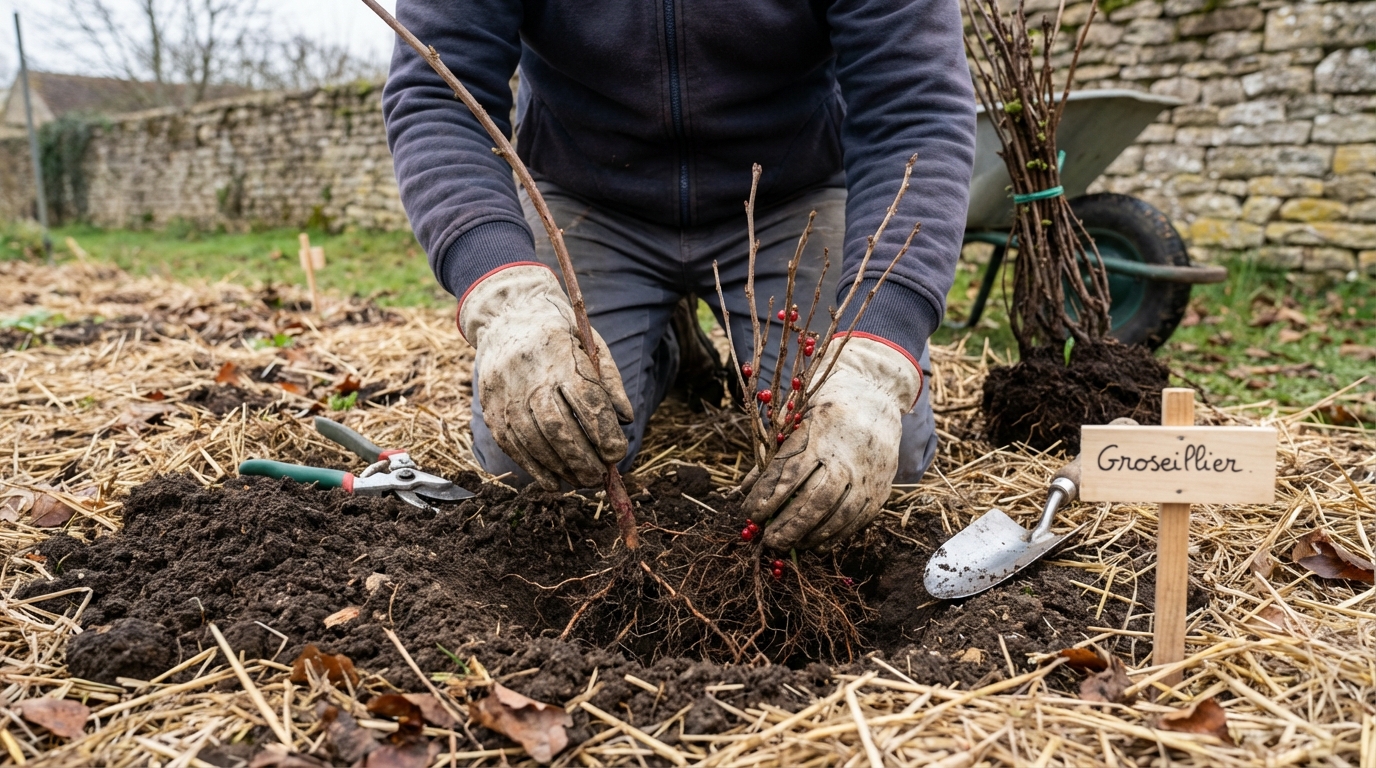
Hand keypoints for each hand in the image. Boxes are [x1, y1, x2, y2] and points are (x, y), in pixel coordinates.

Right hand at [461, 265, 632, 488]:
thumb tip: (626, 419)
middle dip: (582, 458)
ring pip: (533, 441)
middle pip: (557, 428)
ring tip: (581, 481)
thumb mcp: (590, 342)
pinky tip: (553, 482)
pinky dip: (534, 468)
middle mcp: (529, 376)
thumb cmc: (558, 331)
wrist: (507, 315)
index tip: (617, 452)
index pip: (585, 402)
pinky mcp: (491, 407)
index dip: (602, 432)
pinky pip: (512, 445)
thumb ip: (609, 380)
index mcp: (559, 355)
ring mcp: (505, 393)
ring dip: (560, 467)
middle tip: (599, 476)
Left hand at [743, 336, 921, 549]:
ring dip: (808, 534)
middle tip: (767, 539)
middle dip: (787, 524)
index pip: (788, 473)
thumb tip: (745, 491)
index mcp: (819, 434)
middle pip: (813, 499)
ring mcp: (866, 474)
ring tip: (787, 544)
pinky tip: (815, 544)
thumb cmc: (825, 410)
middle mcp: (845, 456)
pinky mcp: (880, 489)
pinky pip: (856, 520)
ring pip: (836, 514)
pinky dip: (834, 536)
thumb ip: (772, 455)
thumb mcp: (796, 420)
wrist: (875, 397)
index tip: (749, 513)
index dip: (766, 497)